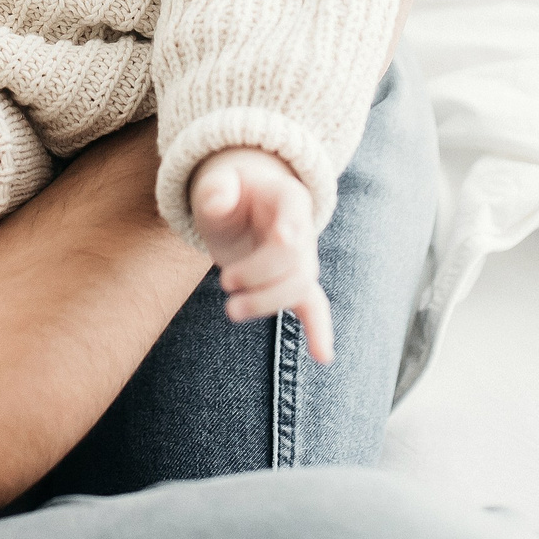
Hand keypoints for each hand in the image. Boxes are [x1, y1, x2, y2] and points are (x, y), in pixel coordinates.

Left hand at [189, 148, 332, 362]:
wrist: (243, 200)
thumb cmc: (229, 190)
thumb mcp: (216, 181)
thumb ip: (216, 189)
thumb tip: (217, 203)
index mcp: (290, 197)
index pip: (294, 221)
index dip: (281, 241)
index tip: (264, 249)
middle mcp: (304, 230)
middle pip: (296, 262)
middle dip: (260, 278)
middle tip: (225, 283)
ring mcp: (303, 258)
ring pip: (300, 287)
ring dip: (267, 303)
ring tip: (231, 310)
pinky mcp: (295, 282)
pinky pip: (315, 308)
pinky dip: (319, 331)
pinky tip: (323, 357)